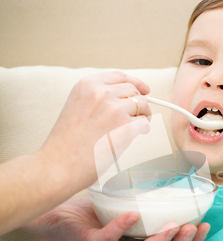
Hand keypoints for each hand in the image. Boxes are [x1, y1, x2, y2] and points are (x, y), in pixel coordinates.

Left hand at [26, 196, 209, 240]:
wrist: (57, 213)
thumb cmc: (91, 210)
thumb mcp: (124, 202)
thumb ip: (145, 197)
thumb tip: (170, 173)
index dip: (190, 240)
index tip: (205, 226)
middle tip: (194, 229)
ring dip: (160, 240)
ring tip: (174, 226)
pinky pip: (110, 238)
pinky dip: (123, 226)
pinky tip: (133, 214)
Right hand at [41, 71, 152, 190]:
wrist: (60, 164)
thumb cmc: (67, 143)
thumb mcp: (77, 108)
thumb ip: (97, 100)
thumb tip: (124, 101)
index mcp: (87, 85)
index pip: (119, 76)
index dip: (136, 82)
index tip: (145, 89)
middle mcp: (101, 93)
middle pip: (133, 91)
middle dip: (140, 103)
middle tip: (141, 115)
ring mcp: (114, 109)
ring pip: (142, 105)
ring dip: (144, 116)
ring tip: (139, 126)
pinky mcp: (125, 127)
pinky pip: (144, 123)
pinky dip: (144, 129)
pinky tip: (138, 134)